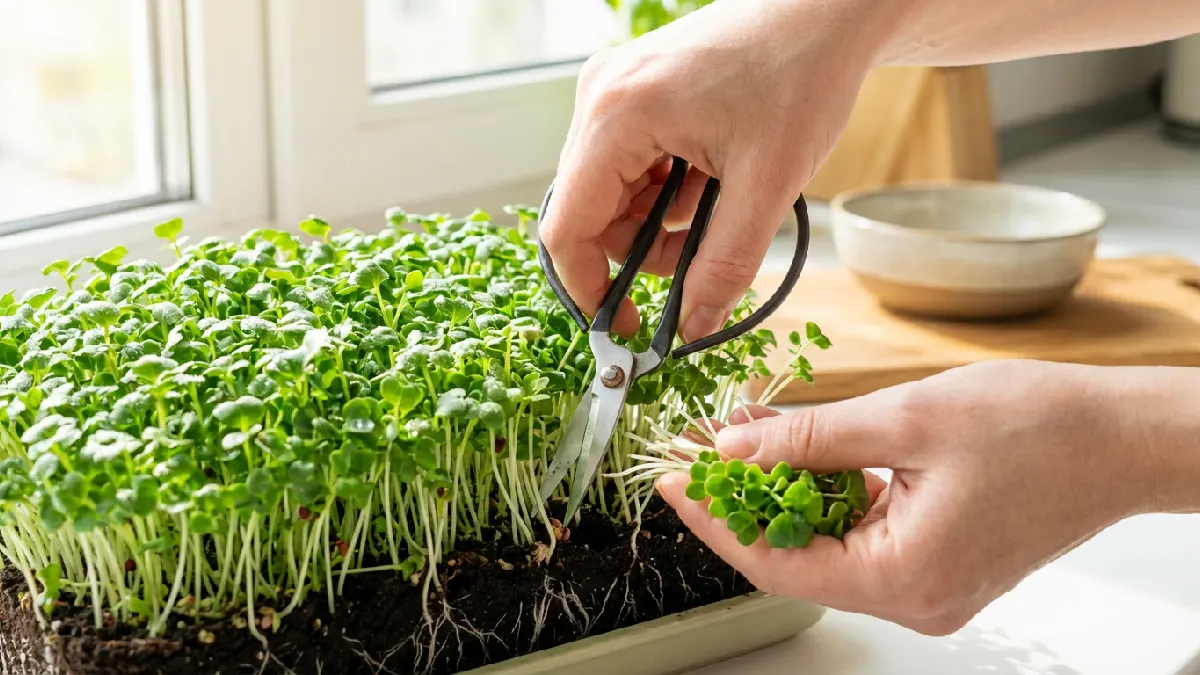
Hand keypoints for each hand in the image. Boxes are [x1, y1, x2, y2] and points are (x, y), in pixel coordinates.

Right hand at [538, 0, 886, 340]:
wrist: (828, 12)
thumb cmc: (802, 75)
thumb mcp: (767, 186)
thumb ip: (724, 266)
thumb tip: (692, 328)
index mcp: (618, 115)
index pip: (568, 227)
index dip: (589, 288)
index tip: (623, 326)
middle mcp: (600, 97)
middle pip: (588, 211)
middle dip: (638, 250)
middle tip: (696, 264)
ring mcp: (614, 89)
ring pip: (611, 191)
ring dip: (657, 220)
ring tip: (718, 204)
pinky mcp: (634, 88)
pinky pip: (629, 162)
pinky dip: (665, 189)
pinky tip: (711, 178)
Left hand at [657, 359, 1199, 634]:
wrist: (1119, 437)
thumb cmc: (1038, 428)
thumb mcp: (904, 419)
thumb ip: (809, 438)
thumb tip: (734, 447)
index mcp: (905, 577)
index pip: (775, 563)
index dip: (715, 520)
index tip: (673, 481)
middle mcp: (915, 598)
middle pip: (796, 558)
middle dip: (745, 502)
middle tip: (701, 452)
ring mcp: (928, 586)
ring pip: (826, 546)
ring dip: (784, 496)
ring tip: (745, 444)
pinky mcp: (938, 563)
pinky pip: (860, 538)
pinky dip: (826, 498)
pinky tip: (803, 457)